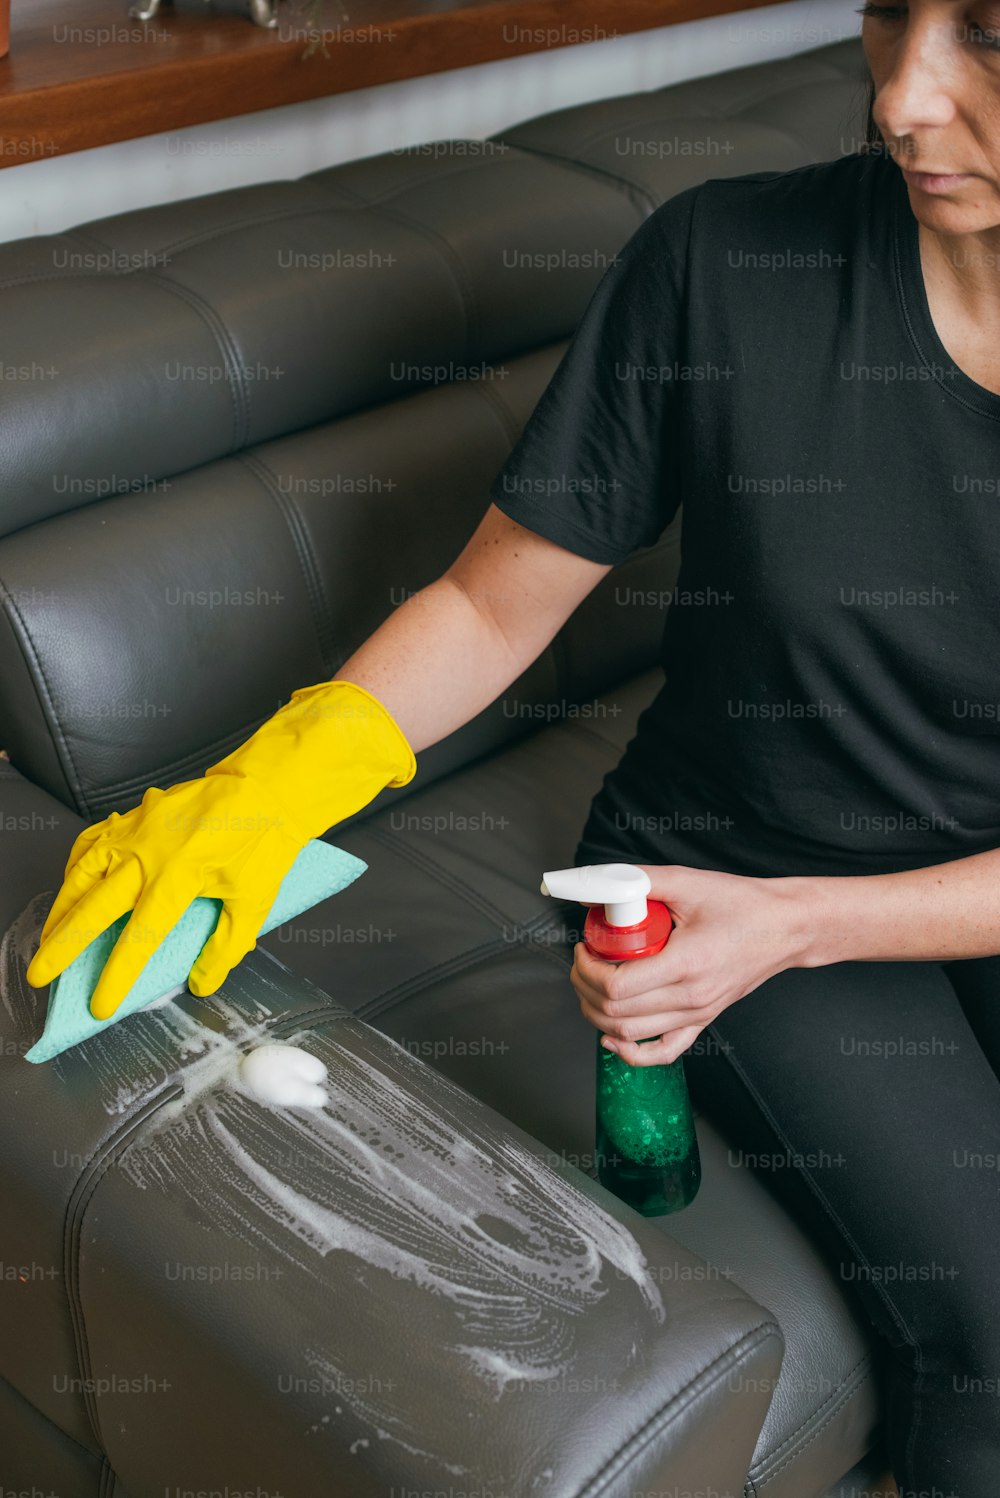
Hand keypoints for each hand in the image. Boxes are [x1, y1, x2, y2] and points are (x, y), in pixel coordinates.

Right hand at [25, 775, 306, 1019]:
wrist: (266, 789)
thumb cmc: (263, 844)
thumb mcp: (253, 902)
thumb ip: (225, 947)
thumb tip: (200, 983)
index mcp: (178, 877)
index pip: (139, 937)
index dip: (117, 975)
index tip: (99, 1005)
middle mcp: (148, 852)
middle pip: (94, 906)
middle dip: (63, 945)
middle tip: (39, 974)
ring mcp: (137, 829)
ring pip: (83, 871)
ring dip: (61, 906)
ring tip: (49, 936)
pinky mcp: (136, 814)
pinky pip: (93, 839)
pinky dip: (76, 863)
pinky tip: (72, 882)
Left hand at [571, 863, 815, 1065]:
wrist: (785, 927)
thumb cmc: (742, 904)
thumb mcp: (687, 881)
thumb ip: (638, 881)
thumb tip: (594, 890)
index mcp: (686, 964)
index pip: (617, 987)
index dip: (587, 970)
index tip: (584, 948)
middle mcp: (691, 998)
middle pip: (616, 1015)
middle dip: (585, 989)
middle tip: (582, 962)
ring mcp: (698, 1014)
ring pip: (631, 1036)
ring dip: (598, 1016)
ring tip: (592, 986)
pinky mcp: (703, 1020)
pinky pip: (663, 1052)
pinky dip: (632, 1052)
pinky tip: (613, 1036)